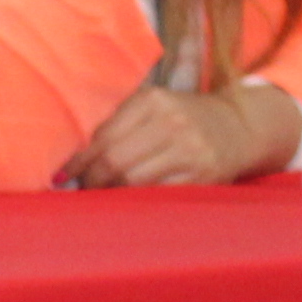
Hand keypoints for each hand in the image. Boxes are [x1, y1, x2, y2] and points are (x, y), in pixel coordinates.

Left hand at [71, 81, 299, 187]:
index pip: (103, 135)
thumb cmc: (183, 119)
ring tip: (103, 194)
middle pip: (115, 160)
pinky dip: (137, 199)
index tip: (63, 174)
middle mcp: (171, 122)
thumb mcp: (154, 107)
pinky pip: (158, 193)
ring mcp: (189, 150)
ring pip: (133, 180)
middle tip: (82, 189)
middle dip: (92, 180)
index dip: (79, 160)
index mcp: (152, 100)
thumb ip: (119, 123)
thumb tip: (74, 157)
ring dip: (112, 192)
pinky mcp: (202, 175)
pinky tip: (129, 200)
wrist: (238, 128)